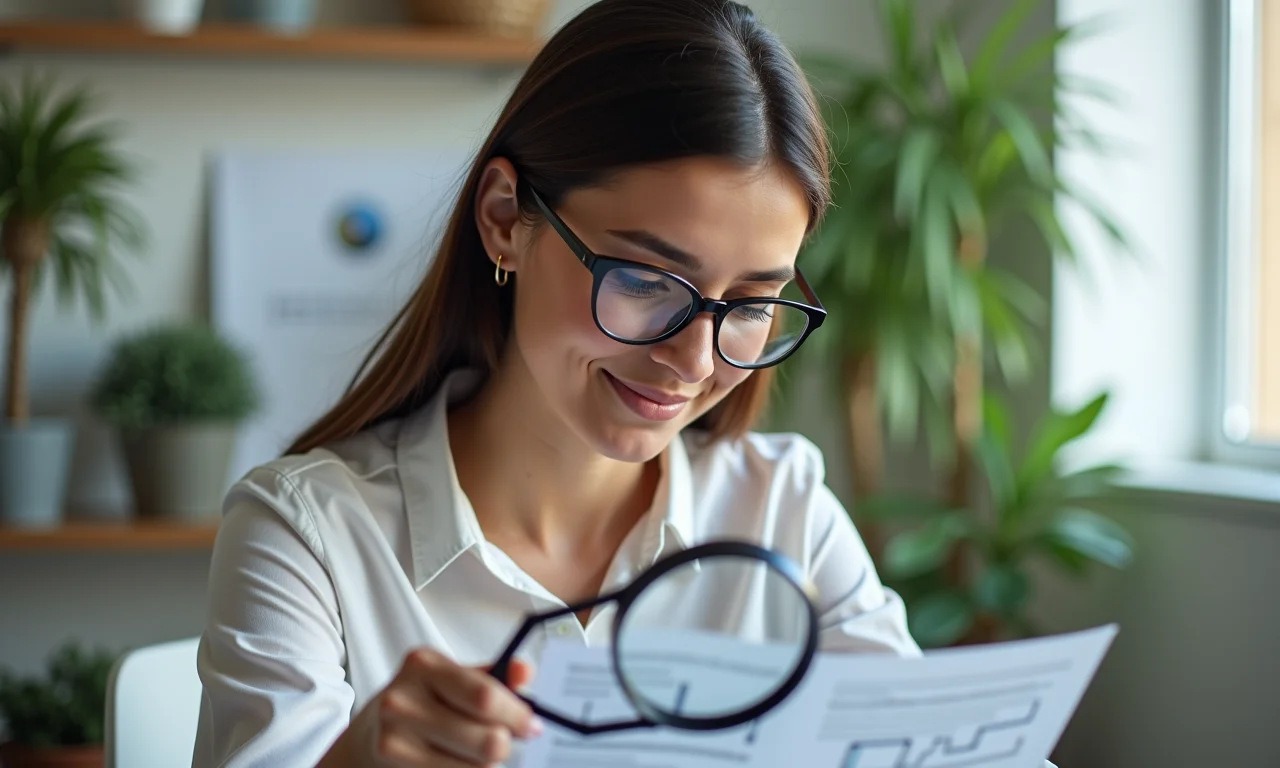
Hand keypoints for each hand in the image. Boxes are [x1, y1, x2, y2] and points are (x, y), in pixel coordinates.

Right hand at [326, 649, 541, 766]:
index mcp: (423, 665)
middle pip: (486, 739)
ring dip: (487, 763)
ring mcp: (394, 739)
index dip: (517, 716)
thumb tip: (525, 671)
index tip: (533, 726)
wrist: (371, 733)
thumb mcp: (452, 678)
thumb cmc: (422, 700)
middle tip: (507, 742)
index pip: (485, 696)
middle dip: (505, 744)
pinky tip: (458, 761)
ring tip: (478, 751)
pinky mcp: (394, 766)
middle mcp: (402, 700)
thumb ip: (492, 675)